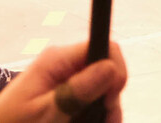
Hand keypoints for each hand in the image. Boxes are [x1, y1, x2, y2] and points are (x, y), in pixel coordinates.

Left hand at [0, 42, 127, 122]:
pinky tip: (94, 121)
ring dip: (105, 105)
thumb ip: (76, 92)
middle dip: (111, 94)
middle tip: (107, 120)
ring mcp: (64, 77)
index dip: (115, 69)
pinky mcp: (63, 91)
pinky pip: (89, 94)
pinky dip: (95, 109)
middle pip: (105, 67)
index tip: (111, 98)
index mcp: (57, 60)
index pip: (103, 46)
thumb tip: (111, 67)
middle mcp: (64, 63)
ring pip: (101, 84)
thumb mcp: (45, 113)